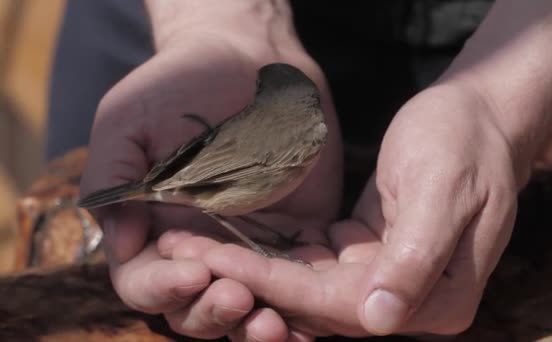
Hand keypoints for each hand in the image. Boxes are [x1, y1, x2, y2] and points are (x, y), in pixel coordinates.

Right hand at [80, 33, 342, 339]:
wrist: (246, 57)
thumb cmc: (179, 83)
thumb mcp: (128, 120)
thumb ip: (114, 179)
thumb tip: (122, 246)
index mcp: (154, 227)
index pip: (147, 281)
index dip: (163, 288)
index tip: (192, 271)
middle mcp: (201, 246)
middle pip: (196, 307)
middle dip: (213, 313)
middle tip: (237, 298)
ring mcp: (251, 247)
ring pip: (249, 307)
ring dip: (257, 326)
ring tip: (277, 325)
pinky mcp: (299, 237)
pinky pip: (300, 285)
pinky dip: (304, 309)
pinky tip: (311, 321)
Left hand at [172, 82, 520, 337]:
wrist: (479, 118)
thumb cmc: (465, 144)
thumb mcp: (446, 191)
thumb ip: (417, 259)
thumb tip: (381, 320)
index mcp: (438, 299)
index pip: (341, 304)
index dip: (277, 286)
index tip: (217, 261)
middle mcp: (410, 301)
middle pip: (317, 305)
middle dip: (249, 282)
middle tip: (184, 258)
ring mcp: (388, 280)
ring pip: (308, 288)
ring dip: (253, 269)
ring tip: (196, 248)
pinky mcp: (369, 256)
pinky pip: (314, 263)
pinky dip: (275, 253)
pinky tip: (234, 238)